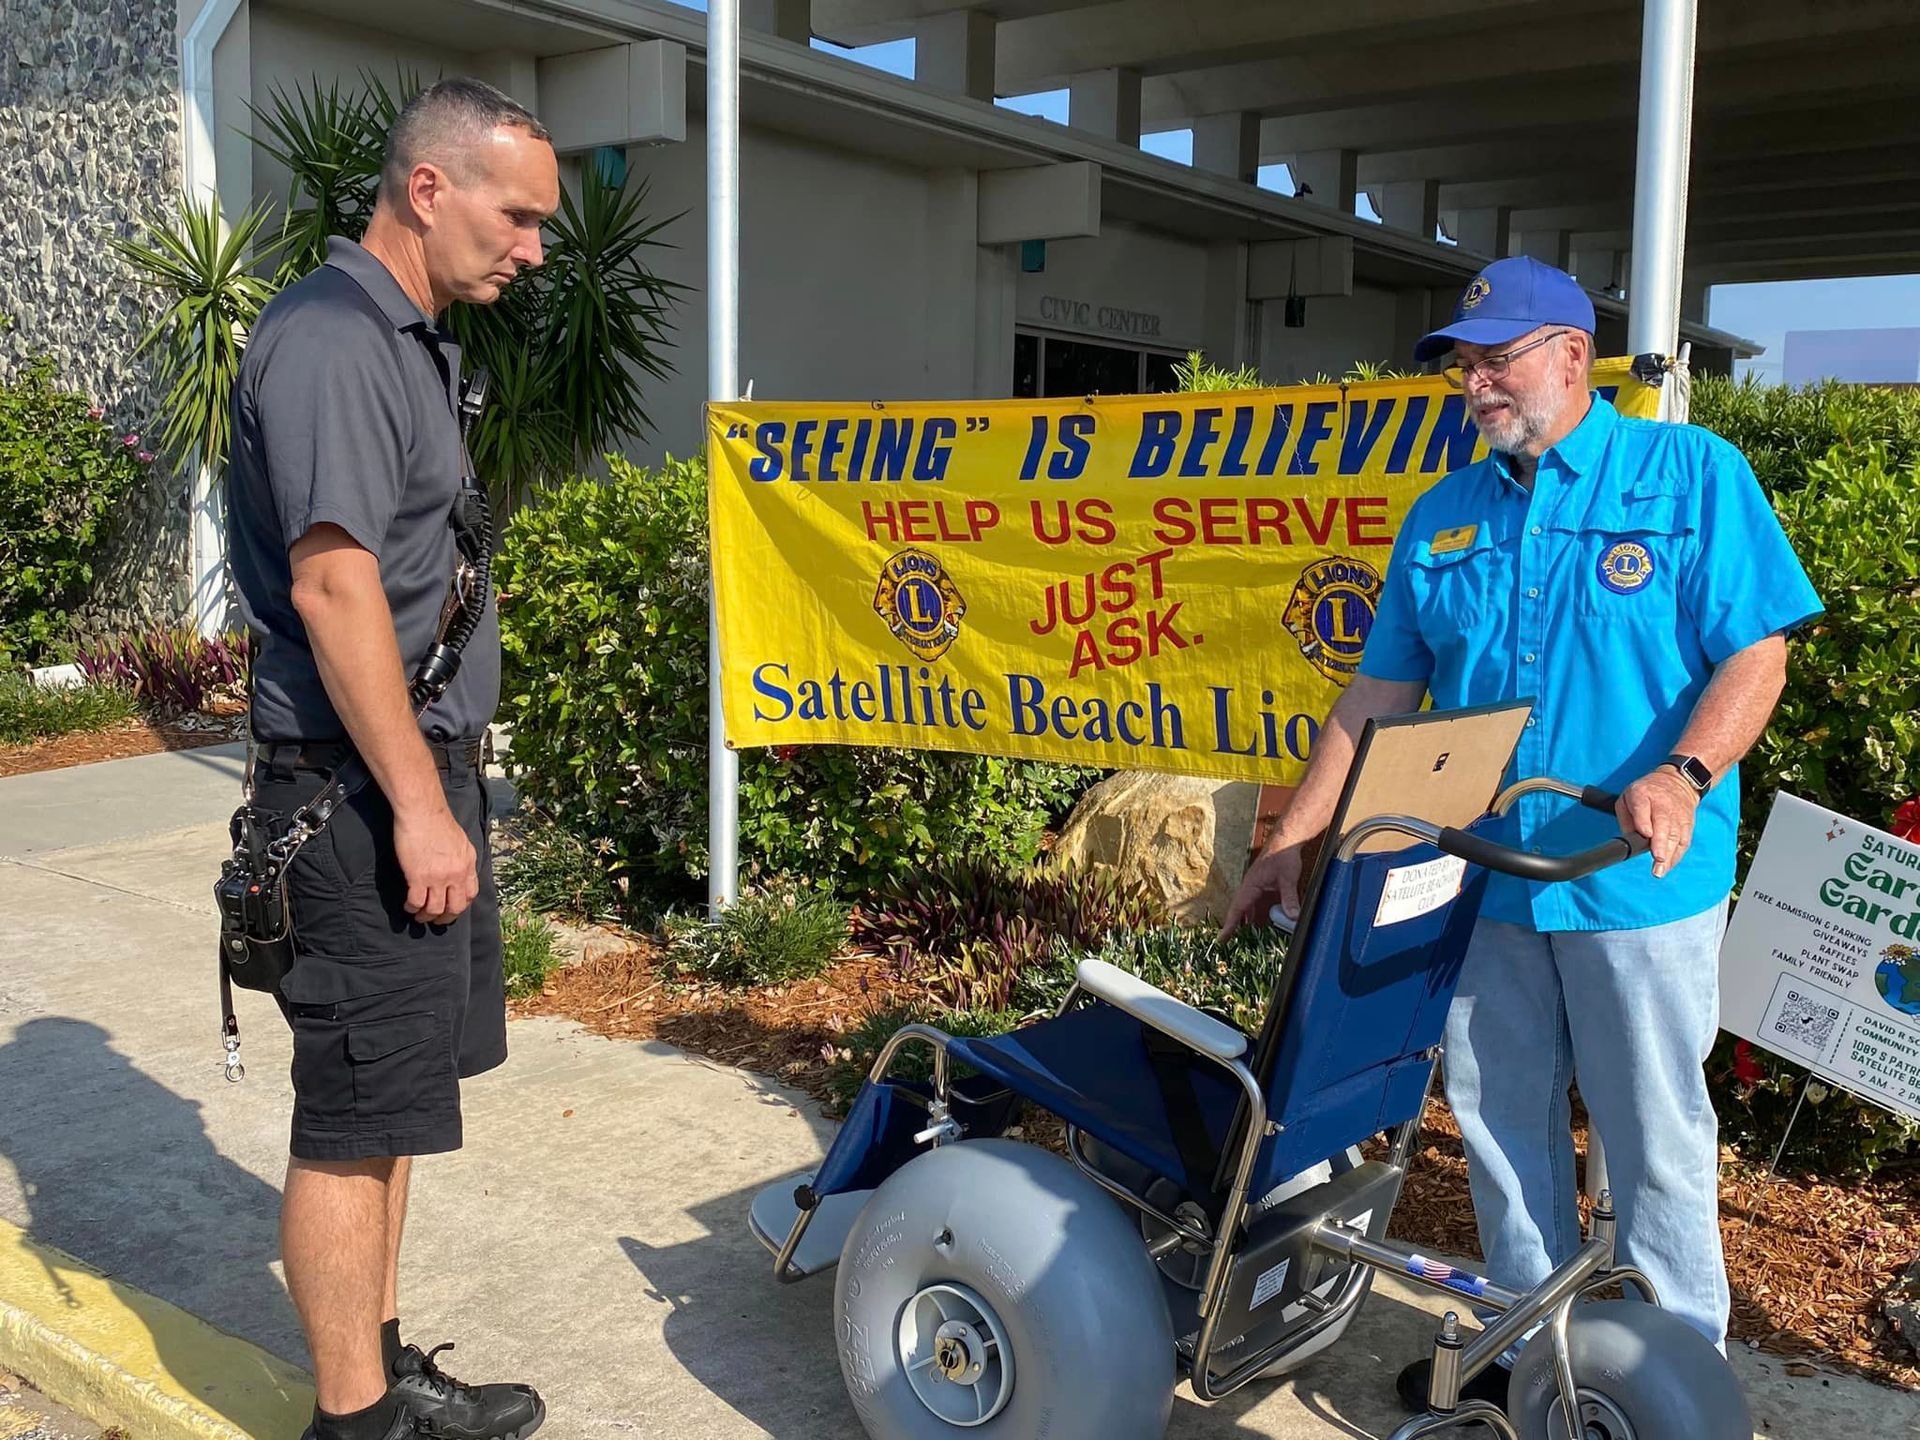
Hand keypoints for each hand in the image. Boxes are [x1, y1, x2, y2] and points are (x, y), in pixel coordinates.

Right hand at [392, 800, 477, 924]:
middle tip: (436, 920)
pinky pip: (416, 902)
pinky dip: (412, 908)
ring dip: (426, 916)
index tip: (452, 908)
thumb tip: (460, 873)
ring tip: (419, 916)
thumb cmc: (438, 822)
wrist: (422, 812)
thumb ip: (462, 860)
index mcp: (468, 865)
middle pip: (455, 907)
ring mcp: (437, 877)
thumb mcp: (462, 842)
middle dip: (446, 918)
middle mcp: (456, 874)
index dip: (461, 905)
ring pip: (434, 909)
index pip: (471, 894)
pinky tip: (408, 906)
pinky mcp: (418, 877)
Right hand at [1221, 840, 1308, 939]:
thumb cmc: (1285, 856)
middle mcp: (1249, 886)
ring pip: (1243, 905)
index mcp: (1251, 885)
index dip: (1230, 925)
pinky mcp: (1260, 884)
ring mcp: (1254, 885)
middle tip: (1225, 941)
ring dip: (1240, 919)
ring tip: (1236, 935)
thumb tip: (1293, 917)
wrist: (1286, 840)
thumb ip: (1290, 898)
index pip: (1238, 908)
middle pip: (1237, 909)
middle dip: (1231, 925)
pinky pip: (1251, 901)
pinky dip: (1249, 913)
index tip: (1222, 938)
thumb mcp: (1288, 879)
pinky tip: (1252, 921)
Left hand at [1615, 767, 1701, 878]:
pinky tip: (1668, 865)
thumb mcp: (1627, 797)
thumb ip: (1626, 818)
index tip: (1646, 834)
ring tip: (1660, 870)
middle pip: (1663, 824)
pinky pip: (1684, 841)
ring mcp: (1678, 814)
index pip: (1642, 806)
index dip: (1644, 821)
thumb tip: (1630, 838)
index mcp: (1642, 794)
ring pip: (1676, 835)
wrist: (1677, 781)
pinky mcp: (1688, 824)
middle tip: (1657, 859)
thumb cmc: (1646, 793)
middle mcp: (1663, 804)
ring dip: (1669, 854)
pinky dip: (1677, 854)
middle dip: (1661, 843)